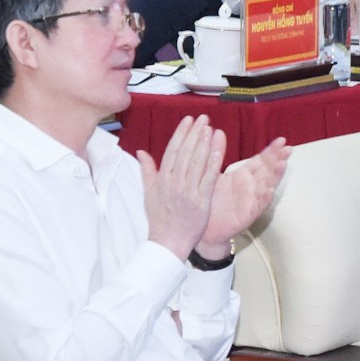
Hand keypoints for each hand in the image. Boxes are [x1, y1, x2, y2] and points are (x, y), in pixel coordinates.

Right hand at [139, 117, 222, 258]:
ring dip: (204, 143)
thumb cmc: (160, 218)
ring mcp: (187, 191)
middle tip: (203, 118)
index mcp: (162, 179)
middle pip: (185, 152)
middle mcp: (174, 182)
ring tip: (210, 128)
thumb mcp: (149, 193)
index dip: (181, 133)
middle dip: (195, 133)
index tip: (188, 120)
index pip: (172, 150)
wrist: (167, 242)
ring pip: (196, 162)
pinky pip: (208, 178)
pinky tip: (218, 150)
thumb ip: (147, 170)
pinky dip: (213, 163)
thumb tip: (141, 152)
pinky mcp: (200, 200)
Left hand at [201, 139, 289, 248]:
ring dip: (275, 176)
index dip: (271, 150)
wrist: (202, 228)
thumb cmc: (209, 200)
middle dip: (278, 159)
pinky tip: (270, 190)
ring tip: (282, 165)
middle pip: (268, 171)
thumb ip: (217, 154)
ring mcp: (251, 201)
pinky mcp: (247, 215)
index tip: (281, 140)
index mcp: (243, 176)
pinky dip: (265, 199)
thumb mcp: (212, 174)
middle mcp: (251, 187)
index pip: (261, 160)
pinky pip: (258, 206)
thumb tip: (217, 131)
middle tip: (288, 149)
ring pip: (267, 186)